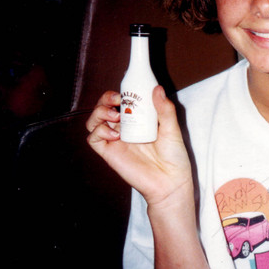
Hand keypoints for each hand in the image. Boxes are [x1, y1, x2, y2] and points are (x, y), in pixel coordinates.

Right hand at [85, 86, 193, 207]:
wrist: (171, 182)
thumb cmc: (174, 157)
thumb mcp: (172, 128)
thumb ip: (165, 109)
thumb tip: (157, 88)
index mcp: (138, 121)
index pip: (122, 101)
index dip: (120, 92)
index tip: (128, 87)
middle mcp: (124, 129)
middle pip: (104, 108)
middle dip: (105, 99)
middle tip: (117, 99)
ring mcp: (115, 141)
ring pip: (94, 121)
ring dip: (99, 112)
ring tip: (115, 115)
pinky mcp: (110, 153)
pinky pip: (94, 139)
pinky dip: (99, 132)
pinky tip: (116, 134)